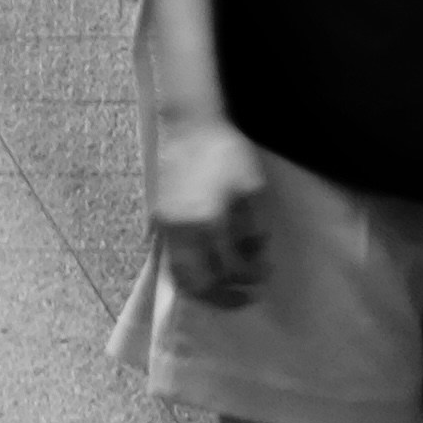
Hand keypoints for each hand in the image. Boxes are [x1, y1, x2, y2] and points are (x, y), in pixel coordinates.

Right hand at [146, 107, 274, 307]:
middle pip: (199, 283)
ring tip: (222, 289)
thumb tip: (255, 252)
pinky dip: (186, 272)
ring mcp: (166, 226)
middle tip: (245, 296)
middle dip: (223, 296)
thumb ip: (254, 228)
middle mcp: (183, 230)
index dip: (251, 274)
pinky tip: (203, 267)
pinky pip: (168, 258)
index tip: (265, 271)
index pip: (231, 267)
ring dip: (201, 289)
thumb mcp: (252, 189)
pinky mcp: (158, 219)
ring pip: (178, 275)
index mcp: (210, 222)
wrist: (190, 126)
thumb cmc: (227, 153)